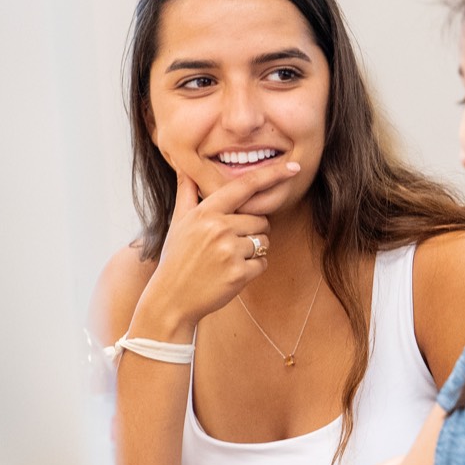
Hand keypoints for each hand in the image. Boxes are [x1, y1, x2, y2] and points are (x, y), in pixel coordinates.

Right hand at [130, 160, 300, 338]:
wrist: (170, 298)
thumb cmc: (177, 258)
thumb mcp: (178, 222)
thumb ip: (186, 192)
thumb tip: (184, 166)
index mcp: (206, 212)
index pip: (245, 186)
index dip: (272, 174)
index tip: (294, 166)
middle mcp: (219, 228)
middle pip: (260, 220)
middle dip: (252, 231)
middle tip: (229, 244)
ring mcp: (230, 251)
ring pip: (264, 241)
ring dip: (253, 250)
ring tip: (227, 259)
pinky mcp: (239, 274)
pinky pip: (263, 263)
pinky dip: (253, 268)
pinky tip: (231, 273)